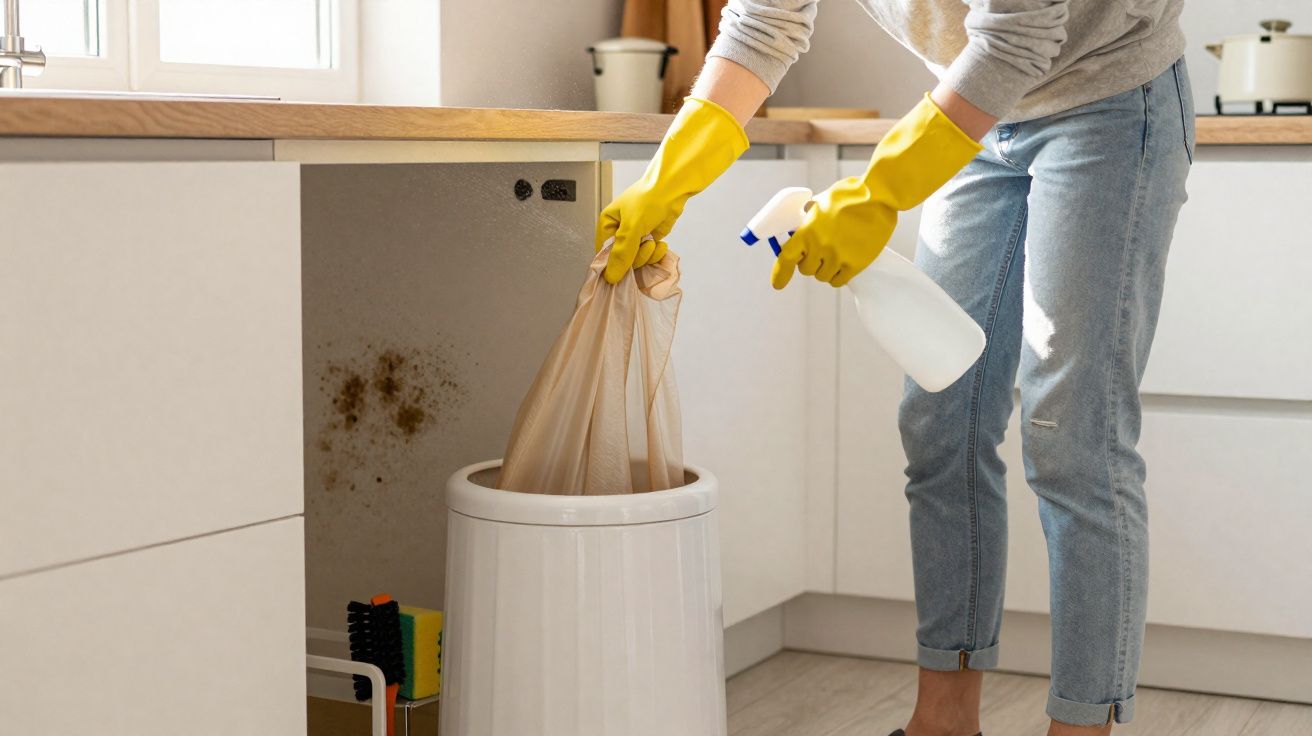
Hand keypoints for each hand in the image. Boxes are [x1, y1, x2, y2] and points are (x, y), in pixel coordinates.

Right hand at [596, 97, 748, 282]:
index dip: (612, 265)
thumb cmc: (649, 199)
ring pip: (637, 261)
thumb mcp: (631, 227)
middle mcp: (619, 232)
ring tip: (653, 243)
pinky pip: (649, 257)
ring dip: (648, 256)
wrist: (673, 189)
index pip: (603, 254)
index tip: (622, 273)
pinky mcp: (649, 240)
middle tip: (645, 246)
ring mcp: (635, 237)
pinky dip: (656, 254)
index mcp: (607, 225)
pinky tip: (661, 244)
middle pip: (621, 260)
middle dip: (636, 257)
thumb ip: (621, 254)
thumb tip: (611, 277)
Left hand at [772, 94, 983, 289]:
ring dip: (825, 269)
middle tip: (819, 252)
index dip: (780, 273)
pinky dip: (838, 275)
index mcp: (808, 230)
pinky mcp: (856, 264)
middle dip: (810, 262)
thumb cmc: (853, 194)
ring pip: (822, 276)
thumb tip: (805, 223)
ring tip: (835, 254)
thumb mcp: (823, 201)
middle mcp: (820, 247)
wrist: (880, 196)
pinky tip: (843, 264)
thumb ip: (811, 217)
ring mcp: (838, 257)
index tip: (778, 284)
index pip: (787, 258)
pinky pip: (839, 280)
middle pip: (806, 269)